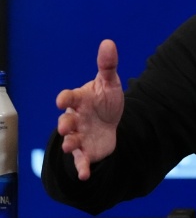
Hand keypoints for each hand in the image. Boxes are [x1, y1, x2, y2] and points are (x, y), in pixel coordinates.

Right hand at [56, 40, 123, 180]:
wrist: (111, 121)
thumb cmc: (105, 100)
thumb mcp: (109, 82)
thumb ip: (107, 65)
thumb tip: (108, 42)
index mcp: (80, 100)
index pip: (69, 97)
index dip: (65, 98)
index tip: (63, 100)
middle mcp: (76, 118)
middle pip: (65, 121)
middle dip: (64, 123)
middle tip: (66, 125)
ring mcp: (79, 135)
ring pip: (70, 141)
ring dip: (69, 144)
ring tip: (70, 146)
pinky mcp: (86, 151)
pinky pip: (81, 161)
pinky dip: (81, 168)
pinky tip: (85, 175)